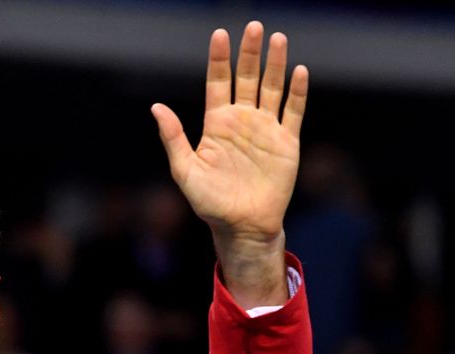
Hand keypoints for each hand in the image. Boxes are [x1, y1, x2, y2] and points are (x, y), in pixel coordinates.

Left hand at [152, 22, 307, 306]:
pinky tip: (299, 71)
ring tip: (277, 38)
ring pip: (272, 89)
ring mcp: (265, 130)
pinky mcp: (286, 142)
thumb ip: (173, 138)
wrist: (242, 226)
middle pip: (247, 78)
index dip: (219, 59)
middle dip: (249, 53)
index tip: (220, 34)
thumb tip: (156, 107)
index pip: (217, 83)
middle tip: (253, 26)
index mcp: (216, 124)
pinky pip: (292, 112)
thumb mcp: (185, 171)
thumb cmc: (209, 203)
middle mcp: (241, 121)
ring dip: (275, 64)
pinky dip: (296, 92)